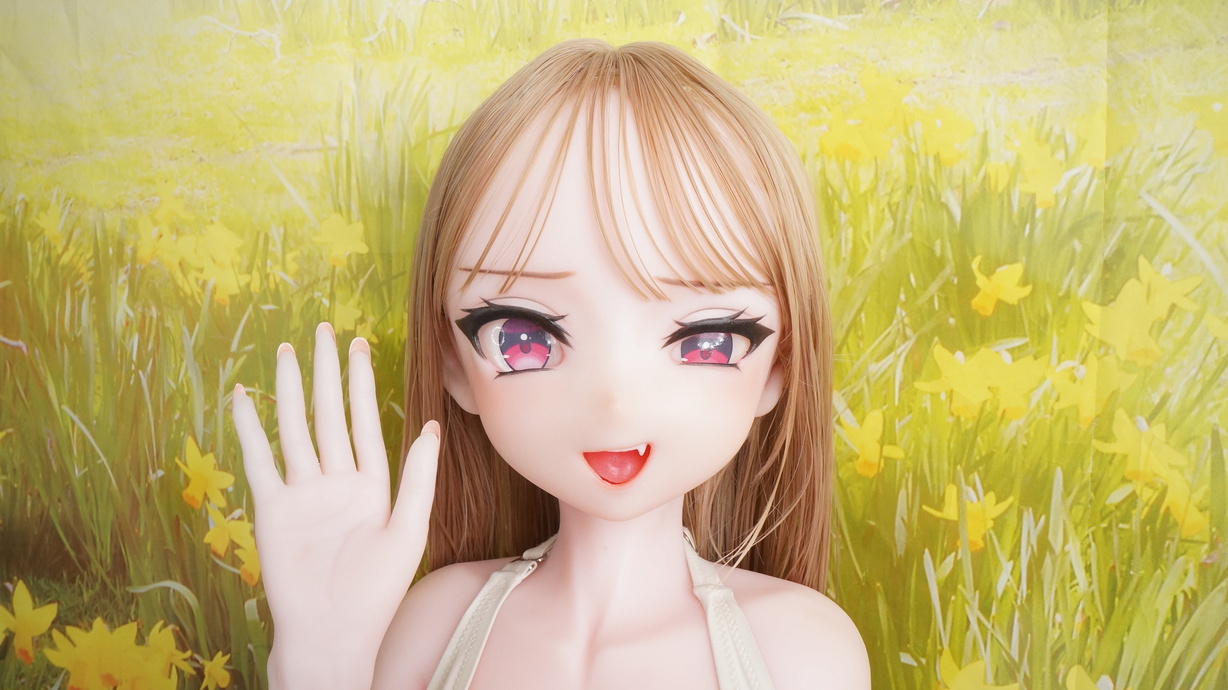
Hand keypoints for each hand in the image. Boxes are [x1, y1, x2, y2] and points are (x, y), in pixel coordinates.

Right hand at [231, 323, 437, 687]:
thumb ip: (418, 478)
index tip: (360, 346)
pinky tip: (244, 397)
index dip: (361, 384)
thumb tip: (432, 428)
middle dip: (327, 373)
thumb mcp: (408, 529)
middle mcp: (335, 481)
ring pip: (295, 429)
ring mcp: (302, 492)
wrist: (333, 632)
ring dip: (291, 391)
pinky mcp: (273, 508)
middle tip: (324, 330)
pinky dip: (250, 428)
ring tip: (287, 351)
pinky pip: (260, 460)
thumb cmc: (376, 589)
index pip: (364, 421)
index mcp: (371, 484)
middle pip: (329, 415)